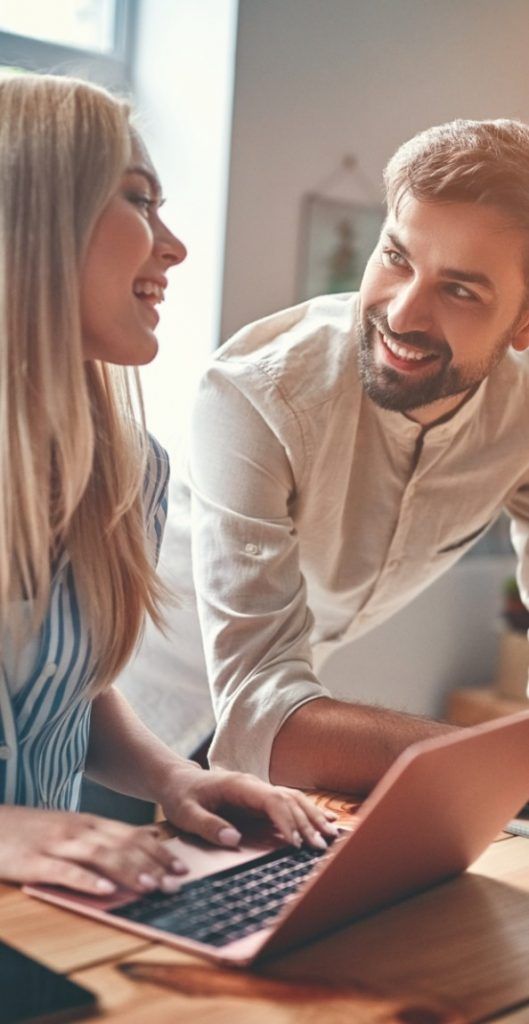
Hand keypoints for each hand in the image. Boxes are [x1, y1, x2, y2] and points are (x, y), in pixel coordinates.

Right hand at [0, 805, 186, 895]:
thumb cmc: (34, 830)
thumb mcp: (73, 827)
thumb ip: (107, 834)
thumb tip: (148, 835)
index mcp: (89, 823)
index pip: (133, 835)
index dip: (160, 852)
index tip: (182, 867)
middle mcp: (78, 831)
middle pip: (122, 846)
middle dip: (153, 865)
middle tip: (177, 882)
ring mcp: (57, 845)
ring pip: (100, 857)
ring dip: (129, 872)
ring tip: (151, 886)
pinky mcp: (35, 862)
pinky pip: (65, 872)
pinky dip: (87, 881)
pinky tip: (105, 890)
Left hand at [159, 764, 338, 852]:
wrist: (177, 780)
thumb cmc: (180, 796)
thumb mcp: (185, 813)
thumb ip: (208, 825)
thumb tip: (234, 838)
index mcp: (239, 785)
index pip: (272, 800)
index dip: (287, 821)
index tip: (297, 844)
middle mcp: (254, 785)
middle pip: (288, 800)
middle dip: (307, 823)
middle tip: (321, 847)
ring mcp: (259, 791)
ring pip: (293, 800)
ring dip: (313, 817)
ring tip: (332, 835)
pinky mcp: (260, 800)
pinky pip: (289, 804)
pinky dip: (309, 813)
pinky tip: (326, 822)